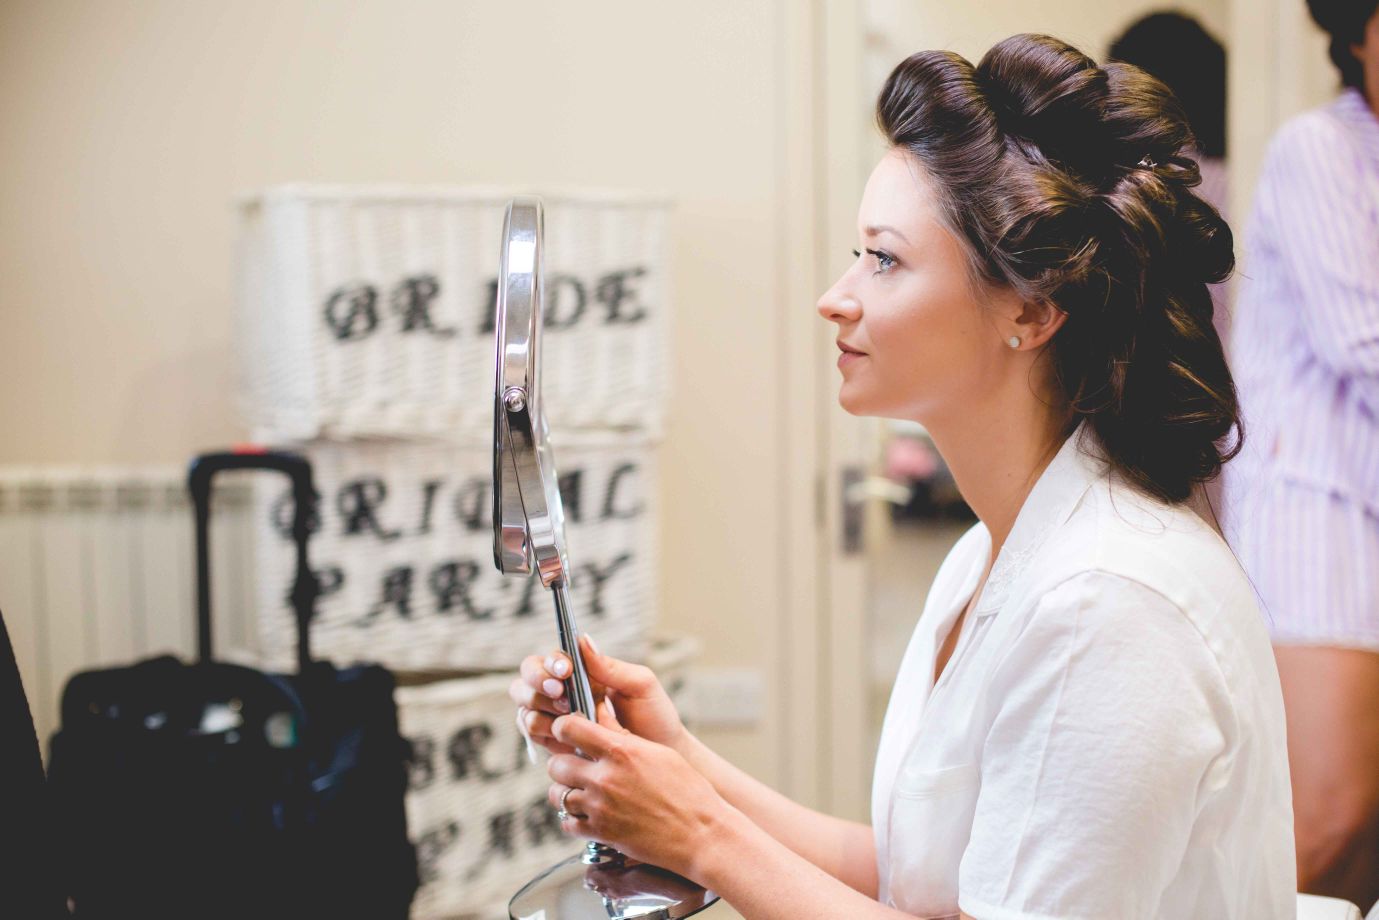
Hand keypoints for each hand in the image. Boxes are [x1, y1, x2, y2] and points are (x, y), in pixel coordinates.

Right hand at [508, 634, 687, 756]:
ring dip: (539, 708)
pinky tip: (562, 734)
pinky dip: (540, 731)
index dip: (552, 662)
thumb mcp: (640, 686)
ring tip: (567, 716)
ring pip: (525, 706)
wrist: (660, 760)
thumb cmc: (654, 718)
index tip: (566, 671)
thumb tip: (583, 640)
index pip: (552, 659)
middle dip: (538, 683)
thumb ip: (610, 666)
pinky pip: (531, 733)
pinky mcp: (554, 742)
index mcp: (583, 673)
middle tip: (561, 695)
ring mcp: (556, 717)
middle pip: (527, 678)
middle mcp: (564, 692)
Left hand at [546, 708, 724, 879]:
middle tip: (575, 766)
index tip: (568, 731)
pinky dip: (573, 818)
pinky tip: (588, 813)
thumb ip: (623, 736)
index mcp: (621, 751)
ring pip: (558, 794)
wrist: (700, 833)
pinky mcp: (601, 833)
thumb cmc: (688, 790)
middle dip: (562, 763)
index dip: (564, 727)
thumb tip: (601, 718)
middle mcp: (605, 778)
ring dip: (566, 791)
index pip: (569, 729)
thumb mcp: (658, 752)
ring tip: (581, 791)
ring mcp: (600, 808)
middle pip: (556, 764)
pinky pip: (568, 823)